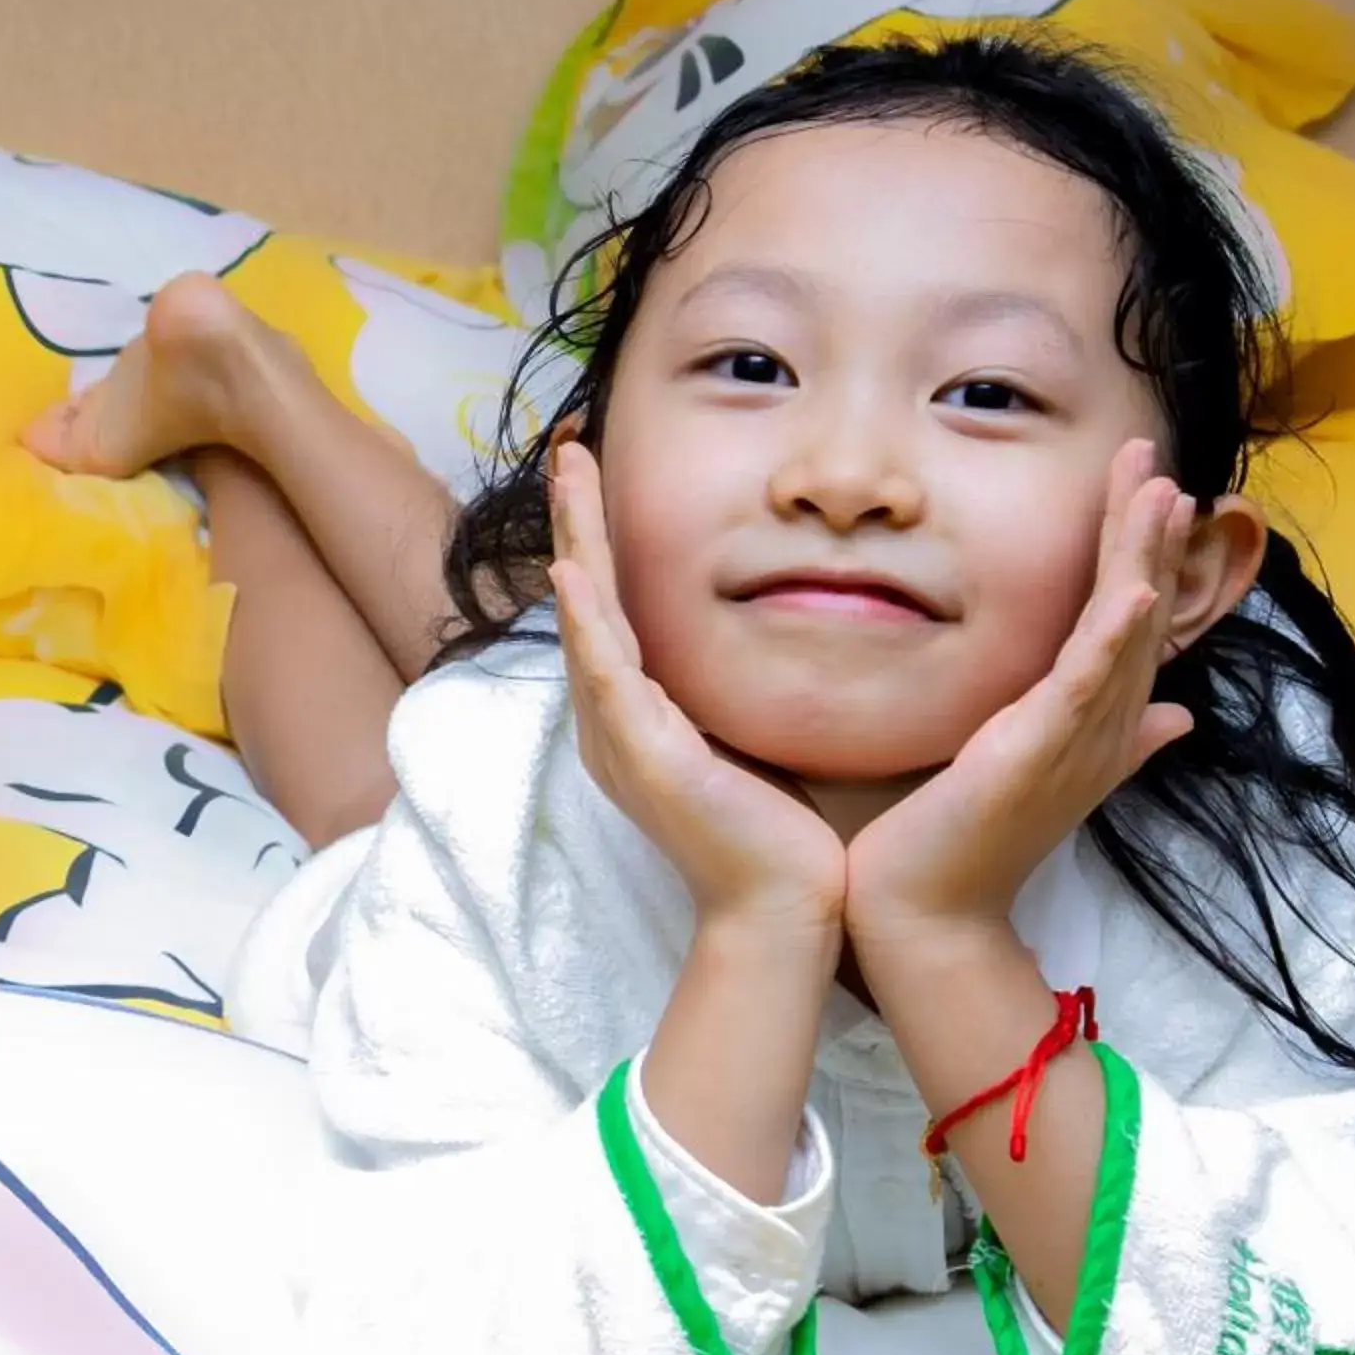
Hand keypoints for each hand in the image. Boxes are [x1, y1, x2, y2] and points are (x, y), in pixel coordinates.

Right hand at [548, 442, 845, 940]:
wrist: (785, 910)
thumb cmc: (782, 834)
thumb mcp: (755, 734)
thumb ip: (740, 685)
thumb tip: (773, 625)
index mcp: (639, 715)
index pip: (614, 606)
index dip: (603, 535)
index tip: (605, 468)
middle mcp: (616, 720)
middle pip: (587, 598)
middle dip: (578, 517)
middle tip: (569, 444)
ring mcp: (621, 738)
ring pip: (588, 619)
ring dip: (575, 541)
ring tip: (569, 475)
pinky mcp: (643, 757)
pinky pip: (606, 675)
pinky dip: (587, 623)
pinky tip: (574, 573)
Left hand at [847, 439, 1193, 949]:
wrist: (930, 913)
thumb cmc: (968, 843)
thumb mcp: (1039, 773)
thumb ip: (1112, 741)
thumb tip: (1176, 716)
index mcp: (1095, 722)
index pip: (1129, 621)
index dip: (1144, 555)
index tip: (1152, 490)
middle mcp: (1100, 726)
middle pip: (1136, 612)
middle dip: (1147, 536)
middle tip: (1156, 463)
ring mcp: (1075, 740)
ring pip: (1120, 635)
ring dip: (1142, 562)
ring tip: (1162, 493)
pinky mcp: (1039, 754)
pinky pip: (1084, 688)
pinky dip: (1111, 640)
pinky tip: (1132, 595)